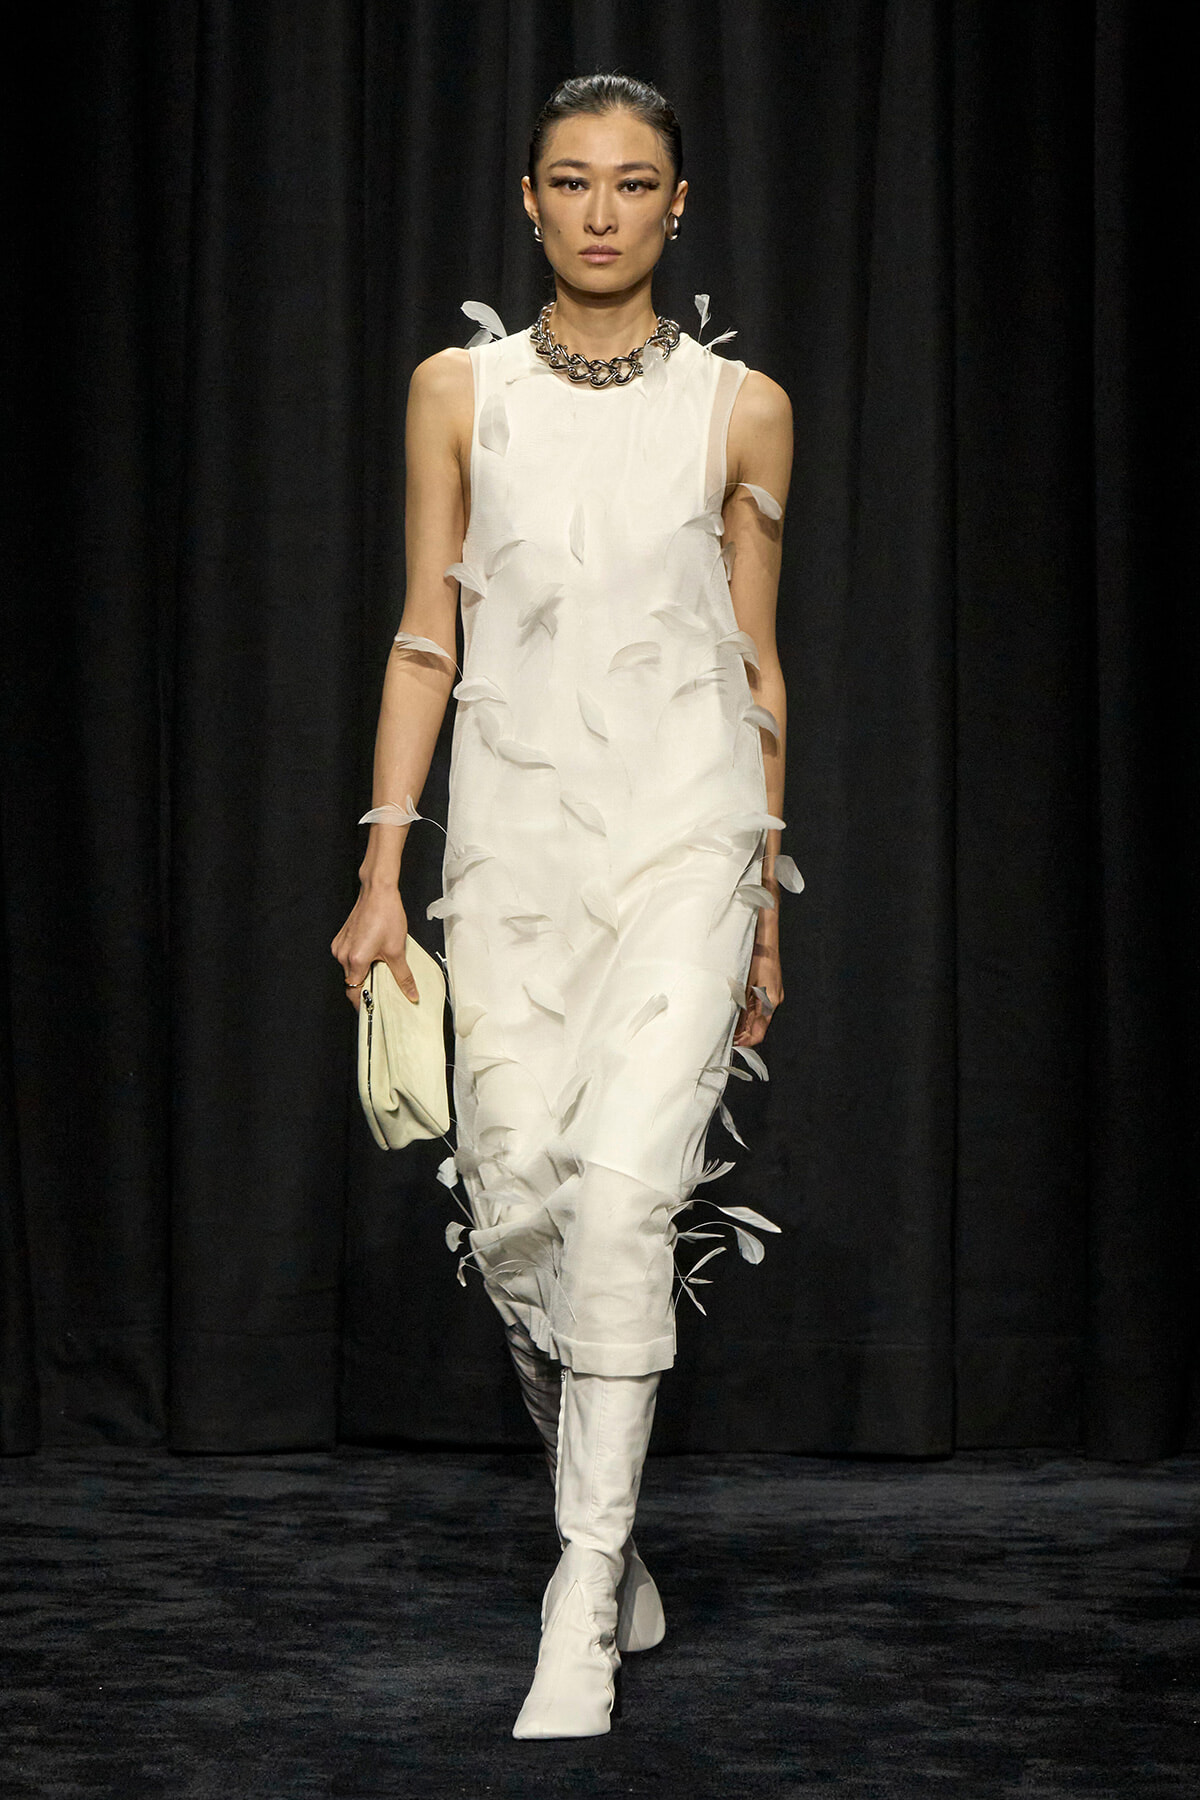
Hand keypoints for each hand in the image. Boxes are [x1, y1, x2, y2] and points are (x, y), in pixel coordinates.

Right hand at [331, 883, 418, 1010]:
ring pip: (351, 970)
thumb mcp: (397, 950)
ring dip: (365, 974)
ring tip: (382, 970)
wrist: (378, 892)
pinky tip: (375, 957)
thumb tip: (411, 994)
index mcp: (355, 960)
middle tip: (384, 991)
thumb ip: (403, 976)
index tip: (374, 1008)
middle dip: (367, 987)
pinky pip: (349, 958)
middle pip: (352, 982)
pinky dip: (361, 962)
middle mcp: (342, 955)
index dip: (364, 1003)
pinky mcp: (342, 939)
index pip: (354, 992)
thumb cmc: (386, 916)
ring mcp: (340, 946)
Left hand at [734, 938, 782, 1047]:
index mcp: (769, 1002)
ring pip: (757, 1017)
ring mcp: (772, 995)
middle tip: (725, 1038)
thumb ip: (741, 1005)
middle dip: (743, 1035)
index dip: (746, 1042)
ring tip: (727, 1028)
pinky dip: (747, 1013)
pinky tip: (735, 1013)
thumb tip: (734, 1026)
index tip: (732, 1045)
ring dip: (744, 1024)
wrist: (764, 940)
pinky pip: (758, 1007)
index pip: (759, 1032)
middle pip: (758, 1027)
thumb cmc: (755, 958)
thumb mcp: (744, 983)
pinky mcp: (768, 989)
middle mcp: (773, 1001)